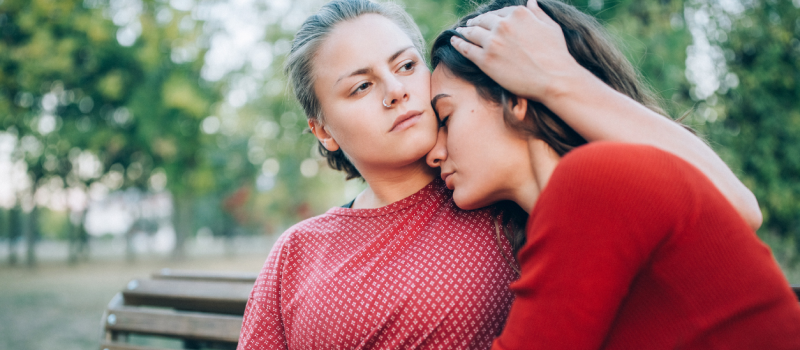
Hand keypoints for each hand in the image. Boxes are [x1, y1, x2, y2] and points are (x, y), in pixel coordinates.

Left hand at [450, 0, 584, 101]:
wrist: (554, 79)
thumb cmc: (557, 54)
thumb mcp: (550, 26)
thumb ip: (537, 13)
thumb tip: (530, 2)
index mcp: (518, 13)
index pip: (500, 12)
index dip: (492, 17)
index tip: (487, 20)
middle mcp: (503, 24)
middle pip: (483, 20)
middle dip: (475, 22)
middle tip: (469, 25)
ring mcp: (493, 42)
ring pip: (472, 33)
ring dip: (464, 31)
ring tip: (459, 32)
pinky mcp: (485, 60)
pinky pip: (466, 49)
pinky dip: (458, 43)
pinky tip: (453, 41)